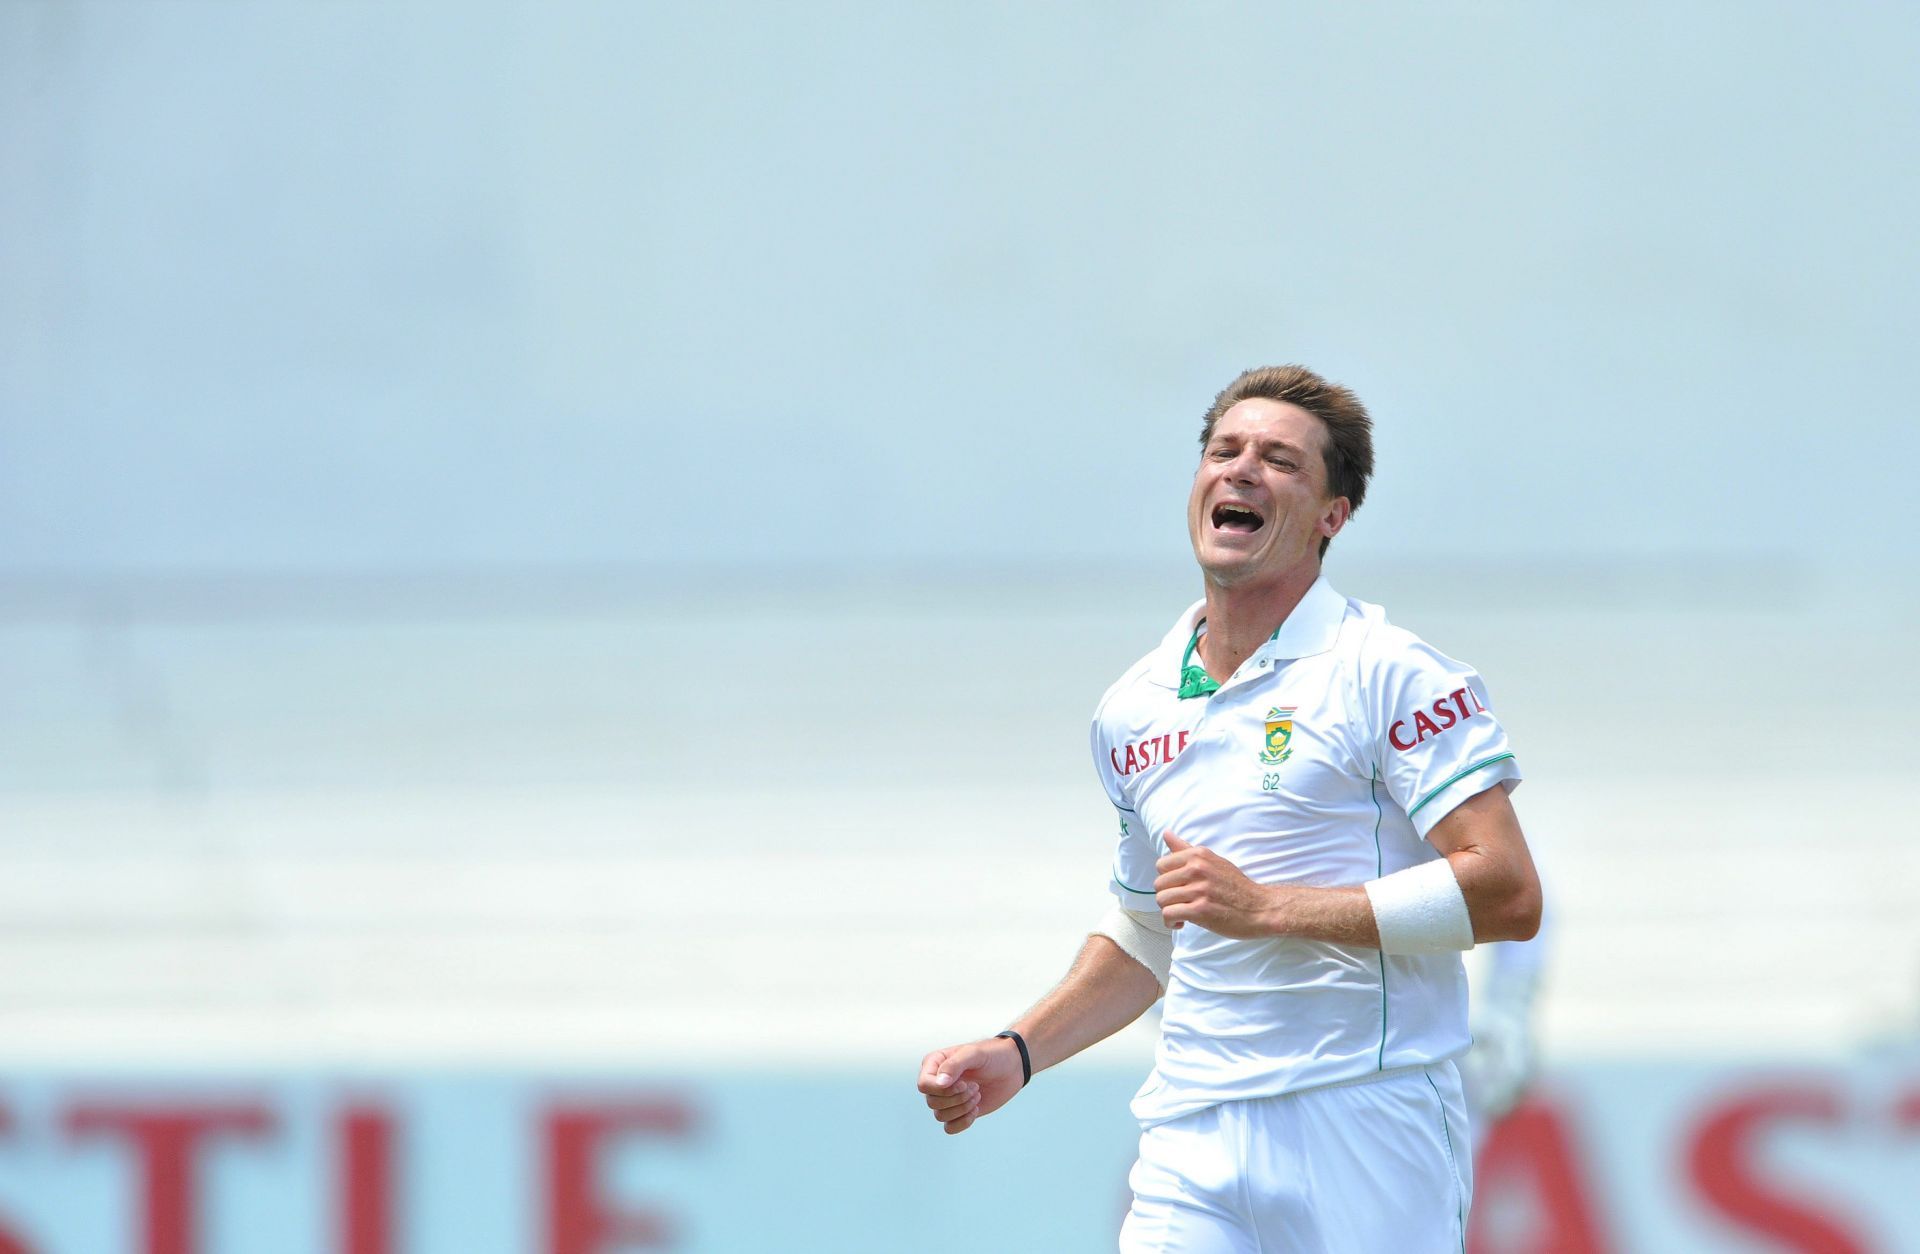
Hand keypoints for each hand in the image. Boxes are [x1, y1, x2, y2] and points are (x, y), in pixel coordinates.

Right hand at [915, 1037, 1024, 1134]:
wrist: (1012, 1067)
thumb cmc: (992, 1055)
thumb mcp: (974, 1054)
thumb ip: (955, 1065)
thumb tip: (939, 1083)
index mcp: (935, 1064)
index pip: (924, 1084)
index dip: (942, 1090)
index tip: (964, 1083)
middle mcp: (937, 1082)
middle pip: (932, 1102)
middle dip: (956, 1098)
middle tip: (975, 1087)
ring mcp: (947, 1098)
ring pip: (940, 1116)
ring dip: (962, 1108)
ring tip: (978, 1094)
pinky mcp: (958, 1112)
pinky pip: (949, 1128)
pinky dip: (963, 1122)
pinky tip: (977, 1109)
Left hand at [1153, 833, 1280, 938]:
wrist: (1259, 908)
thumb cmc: (1236, 886)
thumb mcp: (1213, 861)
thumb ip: (1186, 849)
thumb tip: (1166, 833)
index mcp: (1199, 855)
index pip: (1162, 865)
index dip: (1167, 879)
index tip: (1178, 888)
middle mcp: (1197, 869)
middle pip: (1159, 884)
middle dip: (1166, 896)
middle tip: (1179, 903)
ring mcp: (1199, 889)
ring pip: (1162, 900)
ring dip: (1168, 911)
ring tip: (1179, 914)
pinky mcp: (1200, 910)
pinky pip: (1169, 914)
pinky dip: (1171, 922)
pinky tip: (1180, 923)